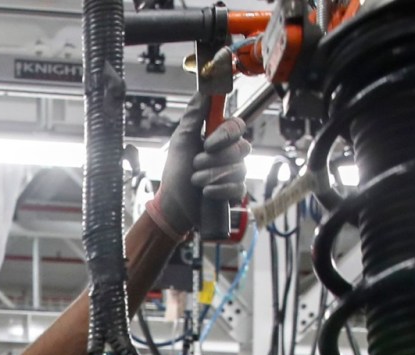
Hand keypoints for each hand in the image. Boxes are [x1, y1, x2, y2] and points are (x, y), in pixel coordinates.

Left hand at [150, 48, 251, 239]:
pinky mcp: (235, 192)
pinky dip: (219, 190)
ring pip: (239, 169)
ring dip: (212, 175)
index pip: (237, 126)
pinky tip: (206, 192)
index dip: (226, 135)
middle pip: (241, 148)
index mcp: (220, 137)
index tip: (208, 144)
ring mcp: (235, 172)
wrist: (173, 204)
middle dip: (214, 160)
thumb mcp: (181, 140)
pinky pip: (238, 187)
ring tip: (195, 180)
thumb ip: (193, 115)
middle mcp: (231, 152)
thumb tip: (204, 89)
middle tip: (195, 165)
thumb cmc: (176, 171)